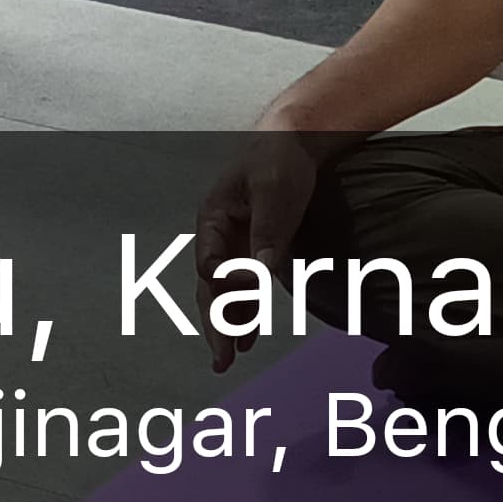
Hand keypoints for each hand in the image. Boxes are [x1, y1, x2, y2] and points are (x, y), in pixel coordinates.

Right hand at [191, 131, 326, 373]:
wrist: (293, 141)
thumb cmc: (277, 159)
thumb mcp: (273, 191)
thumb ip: (267, 231)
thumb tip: (260, 274)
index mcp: (212, 218)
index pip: (210, 262)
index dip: (226, 281)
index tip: (251, 287)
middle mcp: (217, 236)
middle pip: (209, 287)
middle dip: (214, 323)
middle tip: (221, 358)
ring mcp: (234, 246)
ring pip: (223, 294)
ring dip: (225, 326)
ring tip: (226, 360)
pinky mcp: (253, 251)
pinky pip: (243, 289)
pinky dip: (244, 313)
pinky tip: (248, 338)